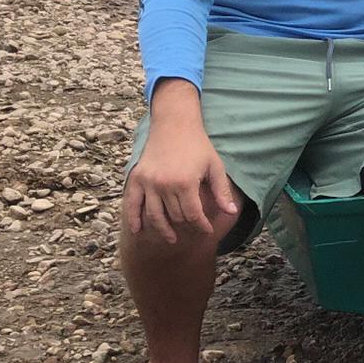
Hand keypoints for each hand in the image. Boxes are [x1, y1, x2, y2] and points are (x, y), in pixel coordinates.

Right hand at [124, 88, 239, 243]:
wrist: (174, 124)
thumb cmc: (198, 145)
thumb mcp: (215, 166)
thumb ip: (221, 191)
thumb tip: (231, 213)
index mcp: (185, 183)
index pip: (193, 215)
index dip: (201, 226)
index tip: (207, 230)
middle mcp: (164, 185)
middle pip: (175, 216)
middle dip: (186, 225)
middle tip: (193, 230)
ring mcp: (148, 183)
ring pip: (154, 216)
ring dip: (163, 230)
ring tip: (171, 238)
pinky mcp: (136, 178)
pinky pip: (132, 204)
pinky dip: (133, 218)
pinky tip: (137, 231)